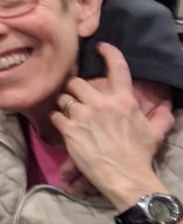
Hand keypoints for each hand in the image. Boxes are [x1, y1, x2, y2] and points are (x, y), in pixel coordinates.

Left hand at [51, 43, 166, 205]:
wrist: (125, 176)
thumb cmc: (140, 154)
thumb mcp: (155, 132)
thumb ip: (161, 116)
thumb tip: (167, 105)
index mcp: (123, 101)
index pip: (117, 68)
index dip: (109, 53)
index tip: (101, 47)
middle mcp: (102, 104)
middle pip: (77, 82)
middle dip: (74, 88)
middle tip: (75, 96)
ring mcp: (84, 116)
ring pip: (63, 98)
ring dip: (64, 104)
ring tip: (68, 112)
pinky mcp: (70, 130)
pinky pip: (55, 115)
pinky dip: (57, 119)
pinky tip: (63, 125)